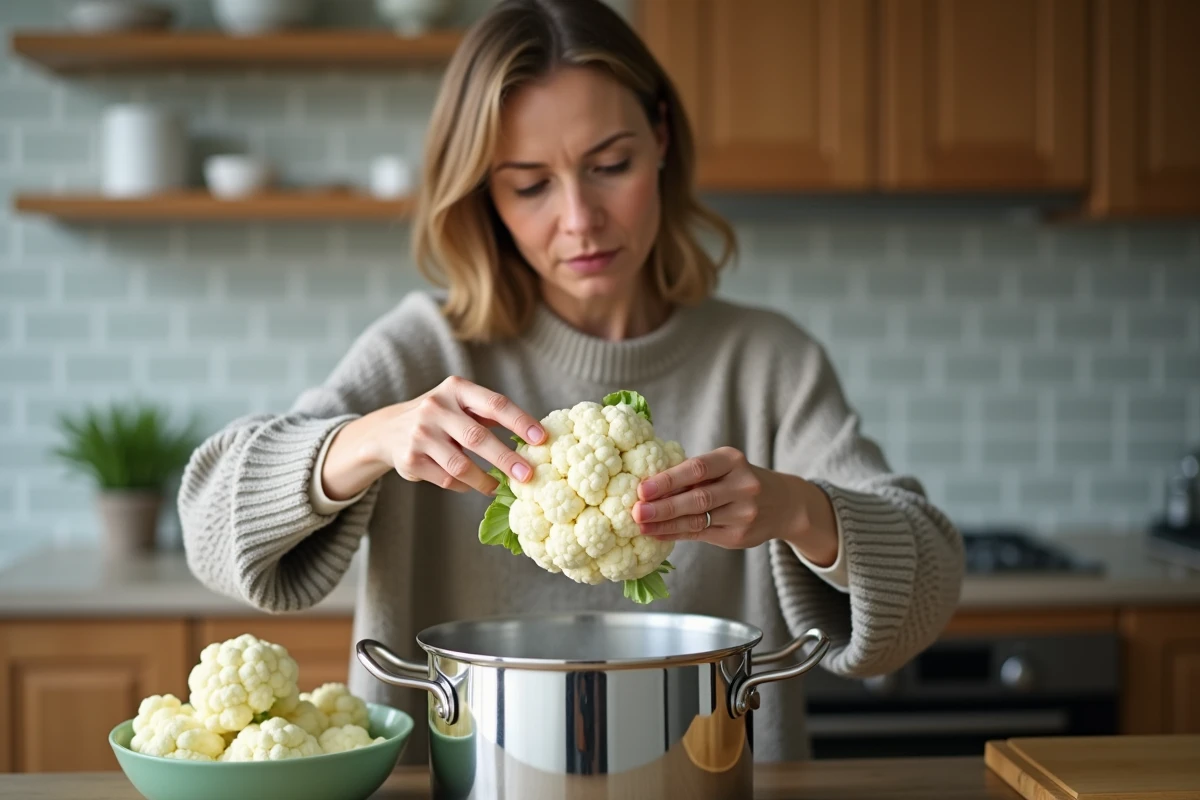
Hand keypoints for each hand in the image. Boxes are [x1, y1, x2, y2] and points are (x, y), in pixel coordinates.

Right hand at [322, 377, 544, 498]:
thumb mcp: (461, 404)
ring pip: (460, 466)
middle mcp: (435, 407)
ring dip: (485, 481)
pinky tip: (470, 484)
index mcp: (456, 388)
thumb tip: (534, 437)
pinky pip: (447, 479)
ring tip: (499, 488)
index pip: (495, 403)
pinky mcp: (410, 459)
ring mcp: (420, 434)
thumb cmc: (441, 417)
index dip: (520, 421)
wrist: (387, 431)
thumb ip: (490, 414)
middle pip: (477, 437)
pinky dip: (464, 485)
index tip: (541, 439)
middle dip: (506, 459)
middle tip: (528, 476)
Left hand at [631, 446, 838, 563]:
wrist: (784, 505)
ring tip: (640, 526)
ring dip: (665, 524)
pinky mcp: (740, 536)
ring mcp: (743, 514)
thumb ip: (694, 475)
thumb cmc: (740, 480)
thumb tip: (648, 486)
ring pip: (697, 520)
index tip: (642, 489)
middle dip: (663, 506)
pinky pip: (701, 535)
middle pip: (697, 498)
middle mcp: (742, 486)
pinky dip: (676, 534)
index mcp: (733, 461)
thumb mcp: (725, 467)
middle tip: (636, 512)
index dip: (668, 479)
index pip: (697, 469)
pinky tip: (657, 533)